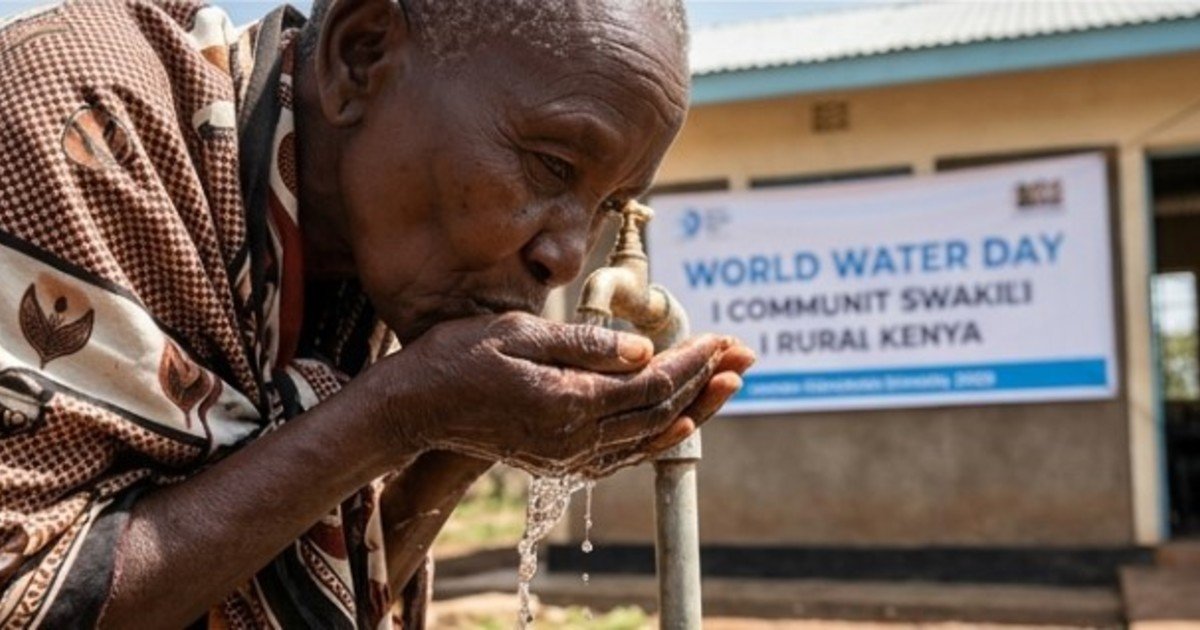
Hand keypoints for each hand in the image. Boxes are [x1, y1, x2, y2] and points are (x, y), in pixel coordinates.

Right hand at [371, 312, 736, 475]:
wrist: (414, 407)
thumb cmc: (459, 357)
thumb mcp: (519, 333)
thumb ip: (585, 345)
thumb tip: (643, 350)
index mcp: (569, 402)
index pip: (652, 383)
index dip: (692, 360)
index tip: (722, 337)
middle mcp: (575, 437)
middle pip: (661, 411)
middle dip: (707, 380)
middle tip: (745, 354)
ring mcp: (568, 454)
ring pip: (649, 436)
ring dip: (695, 409)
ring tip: (731, 384)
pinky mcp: (559, 459)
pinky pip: (624, 455)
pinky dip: (659, 439)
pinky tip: (682, 424)